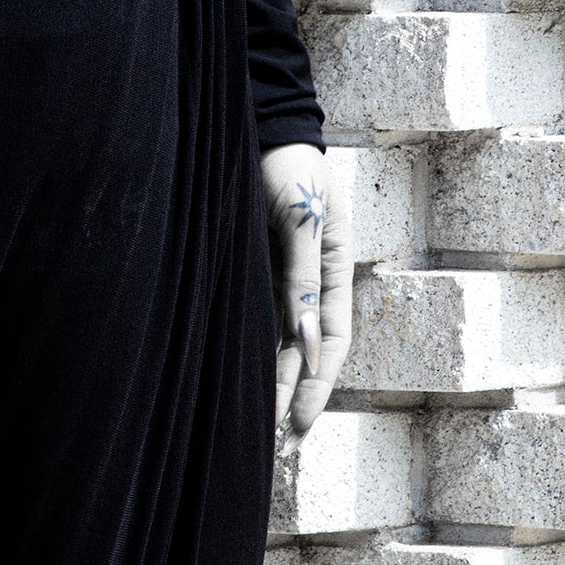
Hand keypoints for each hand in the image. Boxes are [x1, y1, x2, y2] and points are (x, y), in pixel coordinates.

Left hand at [266, 142, 353, 437]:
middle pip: (301, 349)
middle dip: (287, 395)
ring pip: (274, 338)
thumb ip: (303, 279)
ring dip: (264, 378)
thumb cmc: (287, 163)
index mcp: (335, 267)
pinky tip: (229, 374)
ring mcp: (280, 272)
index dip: (317, 385)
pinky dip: (244, 347)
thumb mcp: (300, 217)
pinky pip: (250, 315)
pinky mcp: (251, 264)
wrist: (260, 121)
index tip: (299, 424)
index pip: (332, 341)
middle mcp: (310, 277)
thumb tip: (305, 342)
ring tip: (248, 423)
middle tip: (268, 443)